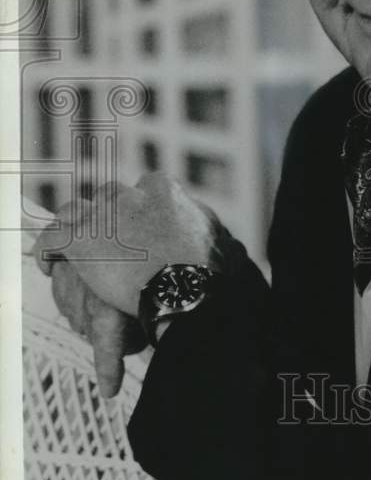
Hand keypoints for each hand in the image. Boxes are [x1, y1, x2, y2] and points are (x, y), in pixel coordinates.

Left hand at [34, 173, 220, 395]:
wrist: (187, 290)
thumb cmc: (208, 269)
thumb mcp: (215, 235)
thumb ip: (202, 225)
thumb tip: (213, 232)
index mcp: (162, 189)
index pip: (142, 191)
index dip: (137, 213)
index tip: (138, 232)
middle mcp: (130, 194)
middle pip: (109, 200)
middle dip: (107, 221)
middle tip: (109, 246)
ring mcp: (103, 215)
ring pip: (76, 212)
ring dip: (75, 230)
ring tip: (71, 249)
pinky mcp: (81, 239)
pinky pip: (52, 238)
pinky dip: (47, 250)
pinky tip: (47, 263)